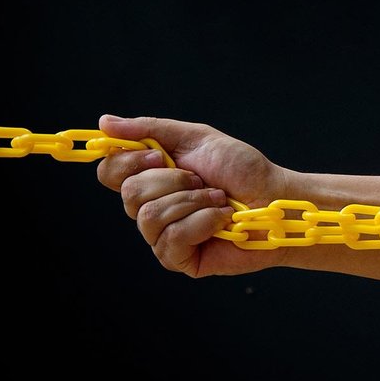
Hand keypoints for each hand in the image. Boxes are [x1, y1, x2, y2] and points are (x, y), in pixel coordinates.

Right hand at [95, 114, 286, 278]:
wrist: (276, 197)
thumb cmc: (242, 169)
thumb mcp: (196, 138)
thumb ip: (150, 129)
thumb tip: (103, 122)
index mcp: (152, 177)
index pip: (110, 172)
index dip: (127, 164)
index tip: (159, 157)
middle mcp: (151, 207)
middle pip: (129, 195)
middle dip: (173, 182)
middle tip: (202, 180)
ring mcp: (162, 236)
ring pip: (149, 217)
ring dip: (193, 201)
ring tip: (218, 199)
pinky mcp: (179, 259)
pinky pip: (172, 239)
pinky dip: (203, 222)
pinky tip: (221, 220)